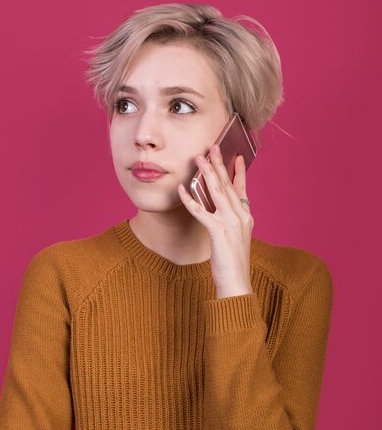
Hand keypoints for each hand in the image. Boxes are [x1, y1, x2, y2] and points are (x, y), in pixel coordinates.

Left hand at [178, 143, 253, 296]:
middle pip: (228, 185)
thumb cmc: (233, 264)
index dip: (239, 172)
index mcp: (246, 218)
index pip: (243, 189)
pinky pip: (201, 211)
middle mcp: (241, 217)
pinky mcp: (219, 231)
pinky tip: (182, 189)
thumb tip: (217, 211)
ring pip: (217, 192)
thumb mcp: (235, 239)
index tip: (238, 156)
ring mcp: (231, 223)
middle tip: (213, 147)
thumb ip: (229, 222)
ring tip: (199, 158)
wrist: (236, 283)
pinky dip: (190, 199)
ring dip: (206, 173)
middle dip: (219, 164)